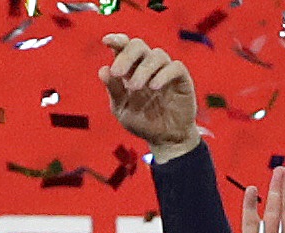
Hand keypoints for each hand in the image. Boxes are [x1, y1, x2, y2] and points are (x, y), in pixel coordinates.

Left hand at [98, 34, 198, 159]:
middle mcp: (147, 66)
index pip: (124, 48)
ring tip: (135, 88)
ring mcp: (165, 71)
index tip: (106, 41)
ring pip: (156, 55)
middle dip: (127, 55)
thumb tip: (103, 69)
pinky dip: (163, 75)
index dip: (117, 40)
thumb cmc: (143, 121)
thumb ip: (114, 90)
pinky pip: (175, 67)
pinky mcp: (181, 78)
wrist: (164, 139)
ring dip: (143, 69)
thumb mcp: (122, 109)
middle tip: (118, 73)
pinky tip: (153, 87)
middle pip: (139, 46)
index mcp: (130, 70)